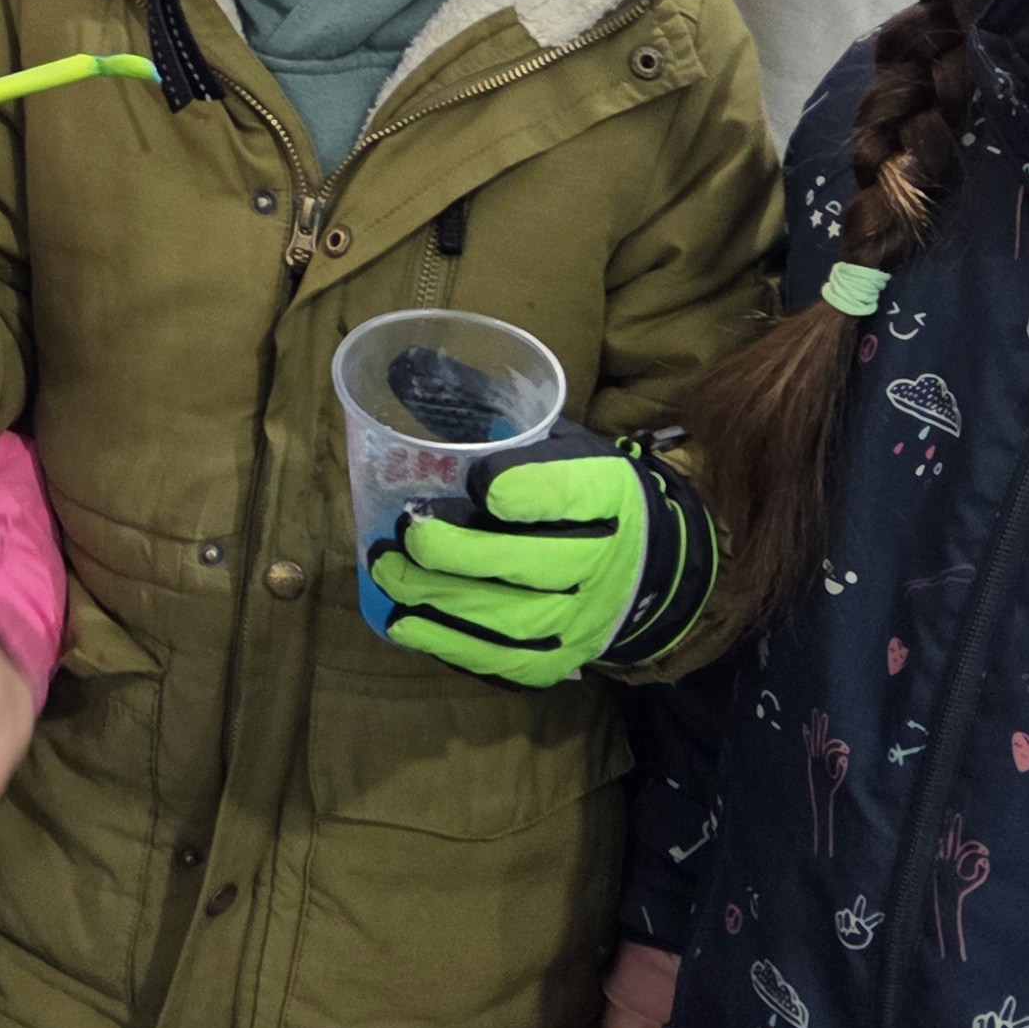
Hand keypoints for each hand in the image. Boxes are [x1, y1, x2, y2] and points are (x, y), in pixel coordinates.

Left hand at [367, 422, 686, 688]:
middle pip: (529, 564)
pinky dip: (446, 642)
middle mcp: (605, 562)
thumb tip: (404, 365)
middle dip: (455, 551)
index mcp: (610, 493)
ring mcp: (582, 620)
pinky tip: (403, 619)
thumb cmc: (579, 492)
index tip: (477, 479)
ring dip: (436, 598)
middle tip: (403, 532)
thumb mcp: (558, 440)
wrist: (643, 567)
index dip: (517, 488)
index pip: (567, 494)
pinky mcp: (557, 662)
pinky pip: (499, 660)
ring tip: (385, 571)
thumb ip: (494, 413)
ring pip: (507, 620)